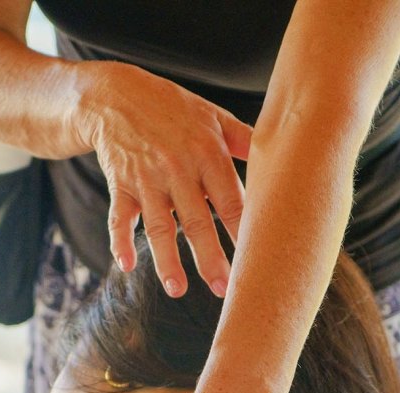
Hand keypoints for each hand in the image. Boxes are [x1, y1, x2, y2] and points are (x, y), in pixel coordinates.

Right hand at [77, 62, 251, 297]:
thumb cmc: (173, 108)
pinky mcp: (120, 183)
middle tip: (226, 289)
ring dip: (167, 259)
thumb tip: (284, 155)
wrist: (116, 95)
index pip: (231, 200)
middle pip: (197, 220)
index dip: (244, 231)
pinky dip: (119, 241)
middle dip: (211, 257)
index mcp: (207, 153)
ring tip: (177, 290)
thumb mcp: (212, 117)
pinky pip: (119, 216)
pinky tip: (126, 266)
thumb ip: (244, 141)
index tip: (258, 259)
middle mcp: (178, 168)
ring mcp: (147, 178)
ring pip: (159, 225)